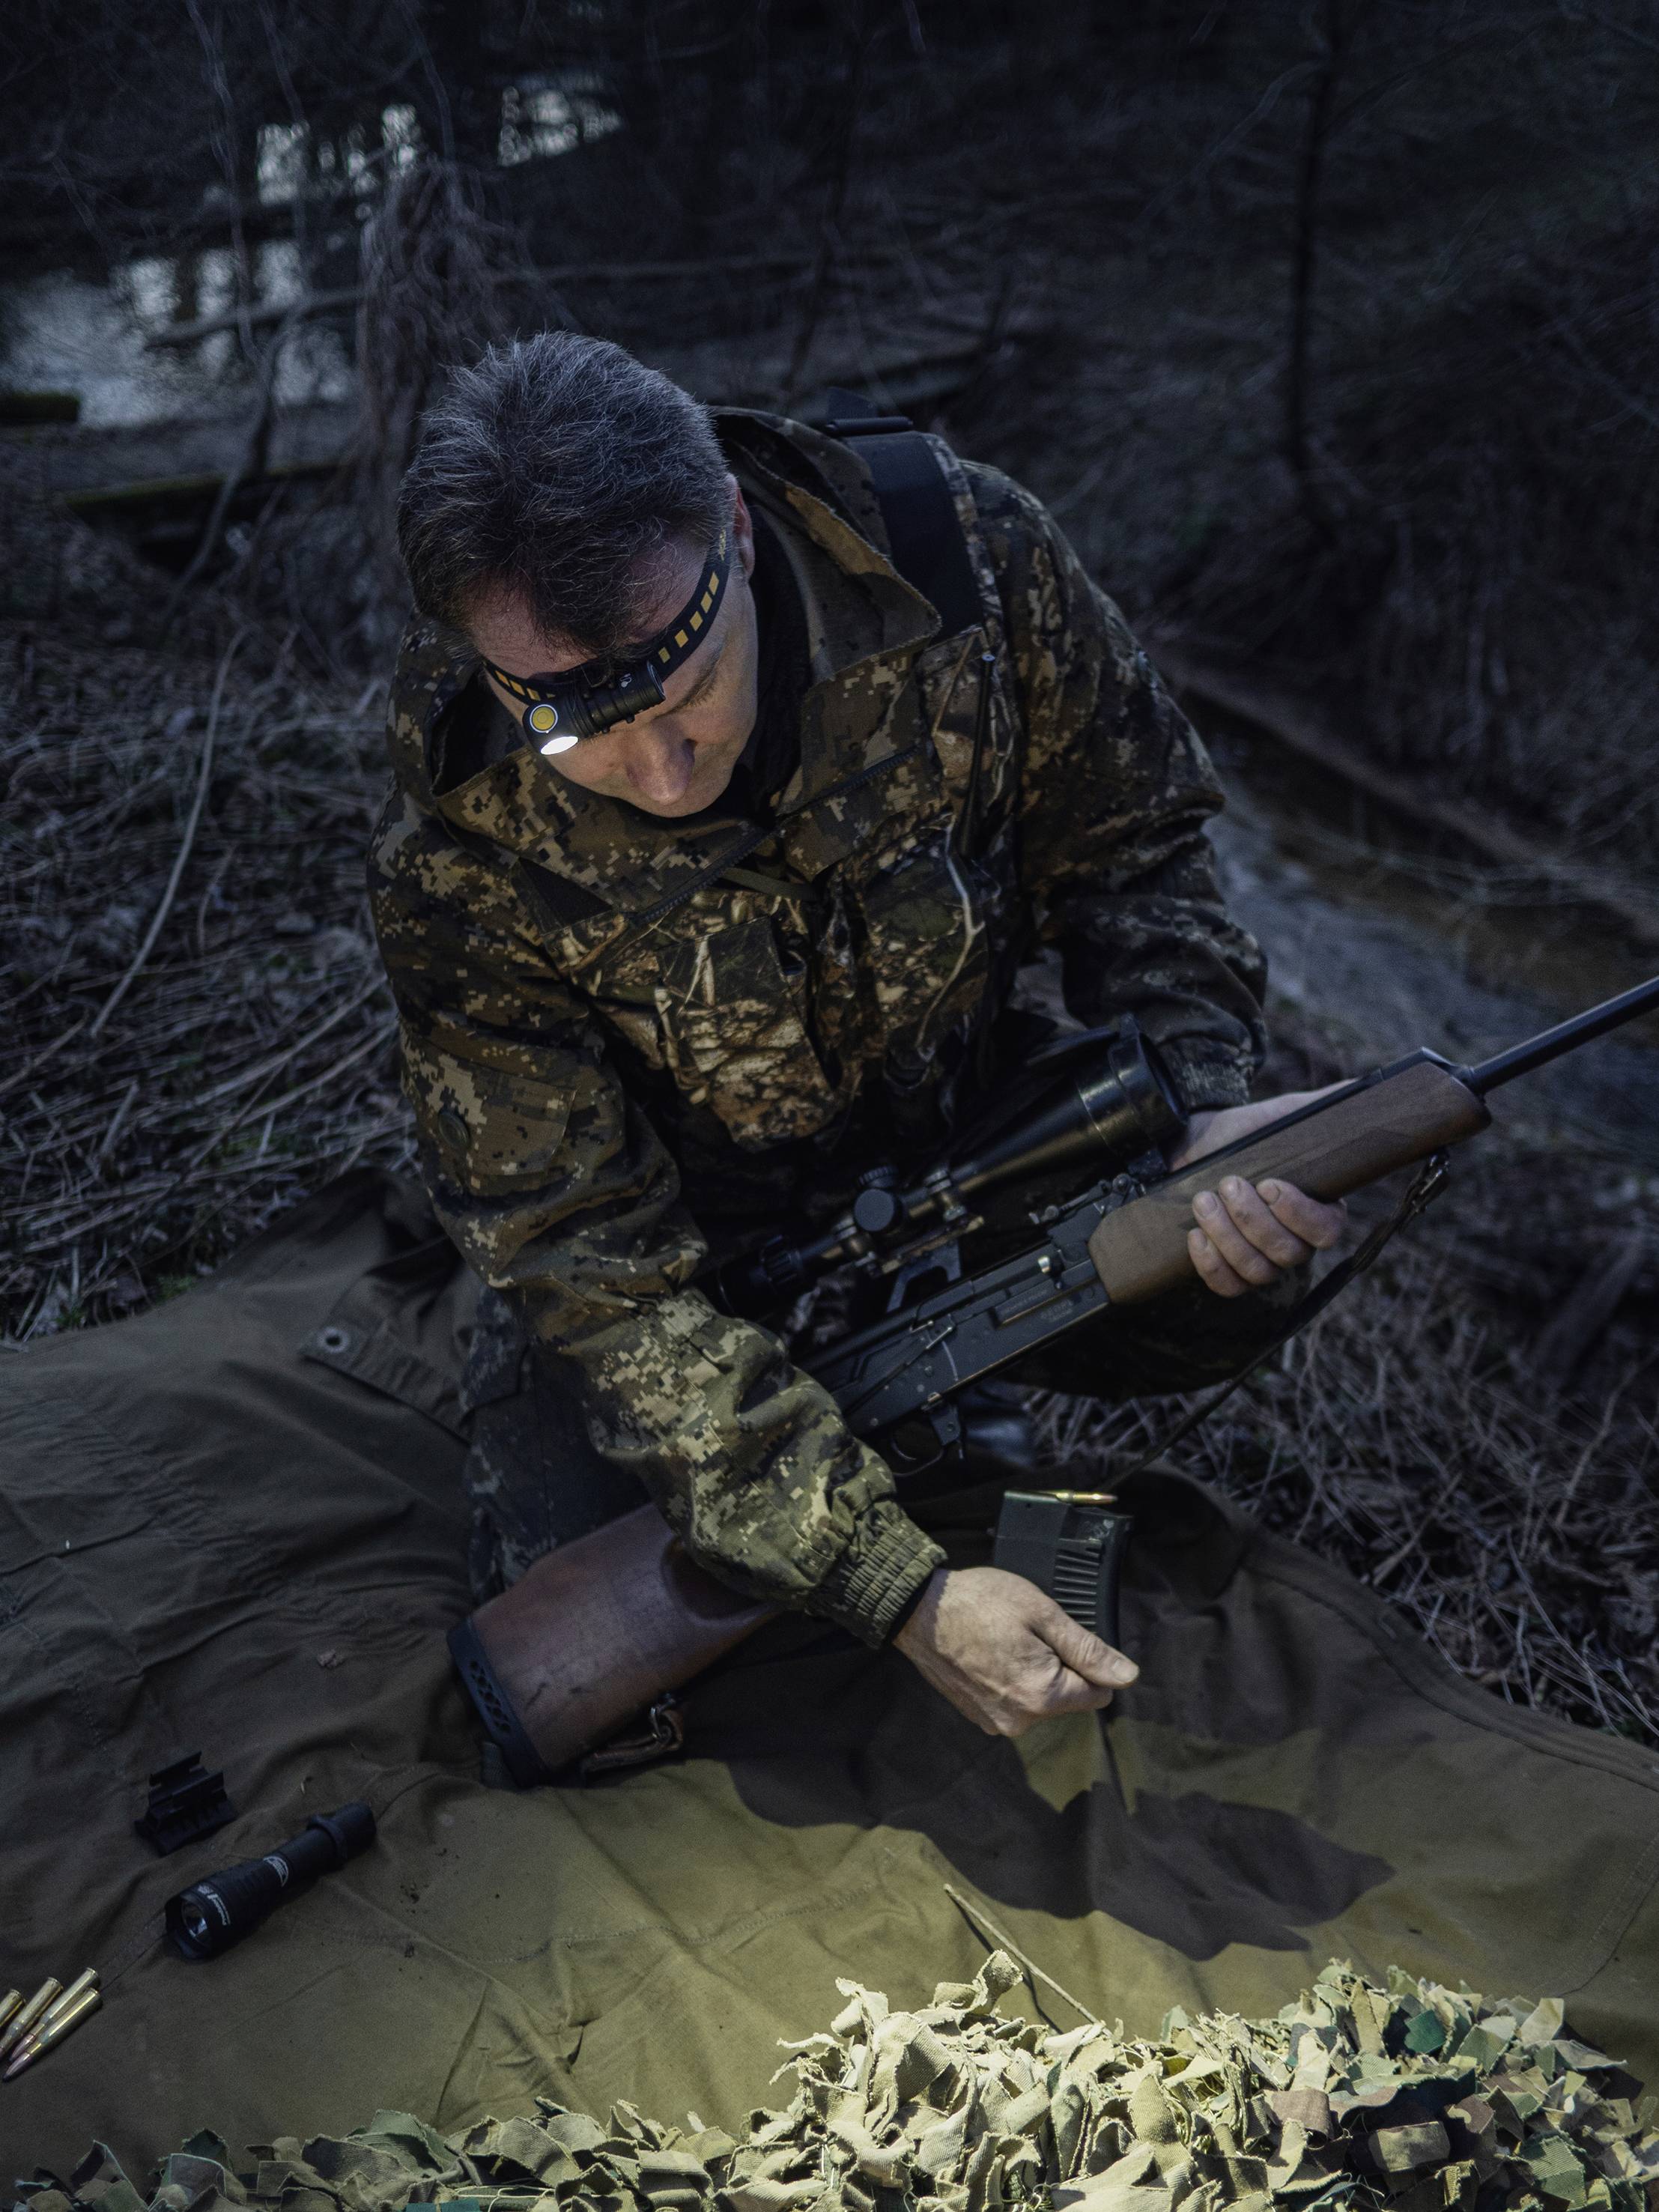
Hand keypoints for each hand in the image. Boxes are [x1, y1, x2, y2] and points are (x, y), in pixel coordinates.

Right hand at [893, 1565, 1136, 1735]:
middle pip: (1067, 1698)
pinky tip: (990, 1653)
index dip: (1088, 1662)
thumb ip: (1088, 1649)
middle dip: (1059, 1667)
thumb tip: (1128, 1676)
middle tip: (1027, 1633)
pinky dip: (1009, 1680)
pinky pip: (1014, 1701)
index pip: (1098, 1693)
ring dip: (1033, 1673)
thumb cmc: (980, 1603)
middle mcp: (1021, 1721)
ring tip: (1005, 1640)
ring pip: (1040, 1699)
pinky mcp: (978, 1716)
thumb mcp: (1042, 1614)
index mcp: (1043, 1696)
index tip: (1059, 1637)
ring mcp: (996, 1722)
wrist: (919, 1611)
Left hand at [1170, 1088, 1347, 1297]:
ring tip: (1203, 1199)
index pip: (1327, 1231)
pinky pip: (1228, 1286)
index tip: (1270, 1184)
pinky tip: (1196, 1235)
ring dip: (1227, 1236)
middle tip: (1228, 1183)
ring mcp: (1262, 1259)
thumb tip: (1359, 1088)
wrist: (1195, 1146)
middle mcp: (1295, 1240)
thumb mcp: (1282, 1115)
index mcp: (1319, 1207)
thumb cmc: (1244, 1133)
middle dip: (1253, 1219)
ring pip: (1257, 1272)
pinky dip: (1210, 1264)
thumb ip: (1323, 1106)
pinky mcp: (1228, 1268)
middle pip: (1289, 1254)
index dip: (1299, 1215)